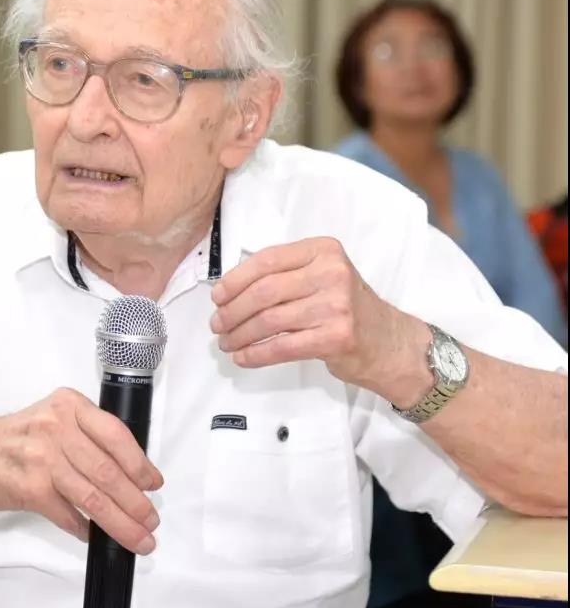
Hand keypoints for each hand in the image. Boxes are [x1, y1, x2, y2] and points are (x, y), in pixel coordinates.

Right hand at [0, 388, 163, 553]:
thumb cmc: (12, 440)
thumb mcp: (51, 420)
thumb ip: (85, 435)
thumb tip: (128, 471)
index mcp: (68, 406)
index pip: (116, 434)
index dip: (140, 463)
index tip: (153, 482)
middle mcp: (56, 428)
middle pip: (109, 471)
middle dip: (136, 501)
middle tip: (150, 518)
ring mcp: (42, 458)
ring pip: (94, 497)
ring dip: (121, 523)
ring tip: (139, 537)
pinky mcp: (29, 488)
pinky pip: (69, 515)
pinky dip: (85, 530)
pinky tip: (95, 538)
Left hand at [210, 237, 430, 401]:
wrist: (389, 341)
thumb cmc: (347, 308)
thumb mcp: (322, 276)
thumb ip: (285, 274)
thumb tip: (230, 289)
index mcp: (323, 250)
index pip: (267, 260)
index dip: (235, 280)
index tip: (217, 296)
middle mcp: (331, 273)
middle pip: (264, 291)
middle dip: (232, 310)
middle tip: (217, 324)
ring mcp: (336, 306)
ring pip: (269, 320)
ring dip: (240, 334)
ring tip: (226, 342)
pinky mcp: (335, 337)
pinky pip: (282, 346)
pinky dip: (256, 354)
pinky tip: (243, 357)